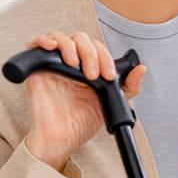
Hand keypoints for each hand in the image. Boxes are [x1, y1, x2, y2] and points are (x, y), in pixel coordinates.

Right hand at [24, 31, 146, 171]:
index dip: (105, 57)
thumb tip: (141, 69)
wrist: (63, 139)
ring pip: (60, 37)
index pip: (97, 47)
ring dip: (70, 46)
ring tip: (74, 64)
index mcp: (88, 66)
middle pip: (80, 38)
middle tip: (92, 75)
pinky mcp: (37, 70)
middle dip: (90, 52)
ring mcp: (53, 65)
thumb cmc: (82, 122)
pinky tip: (53, 48)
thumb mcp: (111, 101)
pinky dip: (43, 40)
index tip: (108, 76)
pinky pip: (35, 45)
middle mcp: (70, 63)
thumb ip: (127, 86)